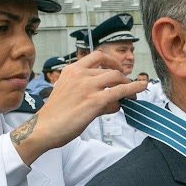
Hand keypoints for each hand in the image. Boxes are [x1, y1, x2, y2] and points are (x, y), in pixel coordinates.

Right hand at [11, 51, 145, 163]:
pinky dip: (134, 89)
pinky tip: (141, 89)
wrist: (43, 128)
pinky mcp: (96, 100)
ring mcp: (88, 86)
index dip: (112, 62)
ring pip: (117, 78)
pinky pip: (120, 92)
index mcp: (71, 70)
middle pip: (111, 70)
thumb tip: (113, 99)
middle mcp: (80, 74)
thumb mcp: (67, 93)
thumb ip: (88, 91)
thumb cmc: (55, 115)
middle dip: (123, 78)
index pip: (97, 56)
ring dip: (129, 86)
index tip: (118, 69)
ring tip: (134, 95)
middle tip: (128, 87)